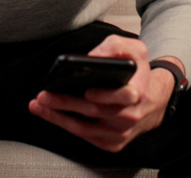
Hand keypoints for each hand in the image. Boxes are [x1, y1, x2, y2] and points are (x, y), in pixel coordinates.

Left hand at [28, 35, 178, 152]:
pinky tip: (50, 114)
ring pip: (85, 129)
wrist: (152, 100)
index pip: (125, 97)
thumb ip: (115, 46)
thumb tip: (93, 56)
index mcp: (138, 93)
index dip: (106, 96)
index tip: (87, 91)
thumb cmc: (137, 74)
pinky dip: (65, 125)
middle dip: (66, 104)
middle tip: (44, 96)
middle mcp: (130, 116)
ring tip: (39, 105)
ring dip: (58, 118)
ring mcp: (121, 133)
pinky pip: (85, 136)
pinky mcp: (112, 143)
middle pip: (96, 113)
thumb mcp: (133, 50)